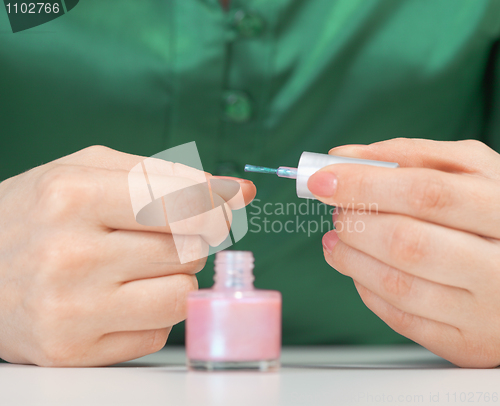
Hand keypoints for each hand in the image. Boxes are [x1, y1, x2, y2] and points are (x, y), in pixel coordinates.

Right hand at [0, 146, 255, 365]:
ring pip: (182, 295)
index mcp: (75, 197)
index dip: (214, 208)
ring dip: (176, 278)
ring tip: (139, 268)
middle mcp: (71, 255)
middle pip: (189, 250)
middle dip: (188, 241)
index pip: (184, 204)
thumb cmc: (41, 212)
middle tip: (158, 237)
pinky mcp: (73, 349)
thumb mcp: (89, 171)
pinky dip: (153, 314)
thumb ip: (168, 175)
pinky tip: (120, 299)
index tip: (221, 210)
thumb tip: (239, 191)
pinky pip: (159, 333)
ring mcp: (71, 309)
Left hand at [308, 138, 499, 367]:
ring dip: (350, 257)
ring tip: (339, 238)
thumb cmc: (495, 216)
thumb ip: (412, 155)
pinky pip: (400, 319)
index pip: (425, 194)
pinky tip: (361, 268)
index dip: (364, 184)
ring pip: (396, 285)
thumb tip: (344, 157)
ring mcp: (486, 313)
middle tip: (338, 212)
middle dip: (355, 224)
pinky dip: (366, 288)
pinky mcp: (466, 344)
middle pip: (406, 243)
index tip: (322, 180)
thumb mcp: (471, 172)